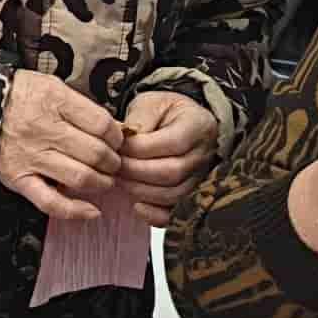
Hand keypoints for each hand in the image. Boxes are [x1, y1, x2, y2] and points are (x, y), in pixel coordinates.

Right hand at [0, 70, 127, 223]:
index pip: (102, 125)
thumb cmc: (22, 95)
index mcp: (55, 101)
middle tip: (114, 163)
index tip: (118, 140)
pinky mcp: (18, 178)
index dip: (118, 137)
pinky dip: (74, 210)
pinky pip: (50, 202)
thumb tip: (119, 130)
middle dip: (114, 162)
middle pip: (96, 153)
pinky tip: (92, 211)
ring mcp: (30, 157)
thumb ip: (85, 108)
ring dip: (102, 183)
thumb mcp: (54, 87)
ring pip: (80, 178)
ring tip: (105, 180)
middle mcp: (44, 130)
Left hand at [119, 89, 219, 224]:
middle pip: (172, 172)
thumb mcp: (151, 103)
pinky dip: (154, 214)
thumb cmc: (165, 112)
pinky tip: (136, 205)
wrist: (181, 124)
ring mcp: (199, 179)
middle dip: (135, 171)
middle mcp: (203, 155)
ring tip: (120, 180)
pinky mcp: (190, 197)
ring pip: (172, 194)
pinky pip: (175, 214)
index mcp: (197, 126)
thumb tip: (124, 140)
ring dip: (140, 190)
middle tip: (114, 166)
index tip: (117, 147)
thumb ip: (139, 119)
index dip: (139, 149)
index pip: (171, 143)